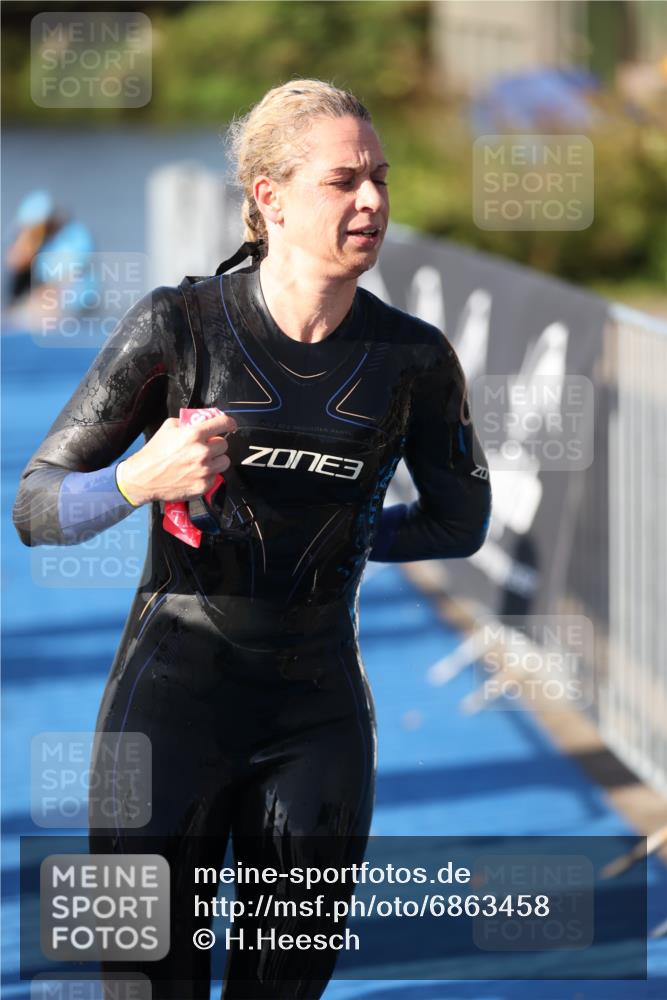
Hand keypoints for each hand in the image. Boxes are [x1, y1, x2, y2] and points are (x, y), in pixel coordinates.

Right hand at [116, 412, 236, 505]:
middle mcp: (202, 452)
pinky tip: (195, 473)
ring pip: (224, 461)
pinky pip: (215, 477)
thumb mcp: (168, 427)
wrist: (143, 478)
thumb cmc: (154, 452)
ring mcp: (204, 471)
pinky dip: (208, 475)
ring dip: (216, 460)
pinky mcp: (203, 486)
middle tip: (206, 447)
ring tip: (203, 461)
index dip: (229, 423)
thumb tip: (201, 421)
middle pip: (224, 445)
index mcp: (194, 434)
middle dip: (216, 444)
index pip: (223, 423)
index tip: (230, 425)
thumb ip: (187, 422)